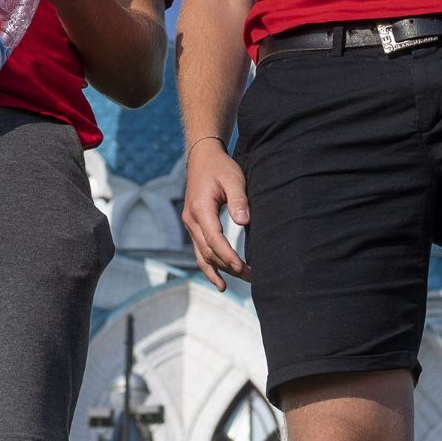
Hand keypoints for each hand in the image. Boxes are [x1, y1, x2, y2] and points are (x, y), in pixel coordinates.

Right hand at [181, 141, 250, 288]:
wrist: (202, 158)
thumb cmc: (220, 167)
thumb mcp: (233, 179)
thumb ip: (239, 200)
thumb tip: (244, 222)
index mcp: (200, 208)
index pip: (213, 238)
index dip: (227, 255)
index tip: (241, 267)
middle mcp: (191, 220)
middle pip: (208, 251)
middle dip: (228, 266)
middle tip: (251, 276)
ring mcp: (190, 224)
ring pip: (202, 255)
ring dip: (220, 270)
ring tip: (240, 282)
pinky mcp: (194, 227)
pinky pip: (200, 252)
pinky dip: (209, 268)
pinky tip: (221, 283)